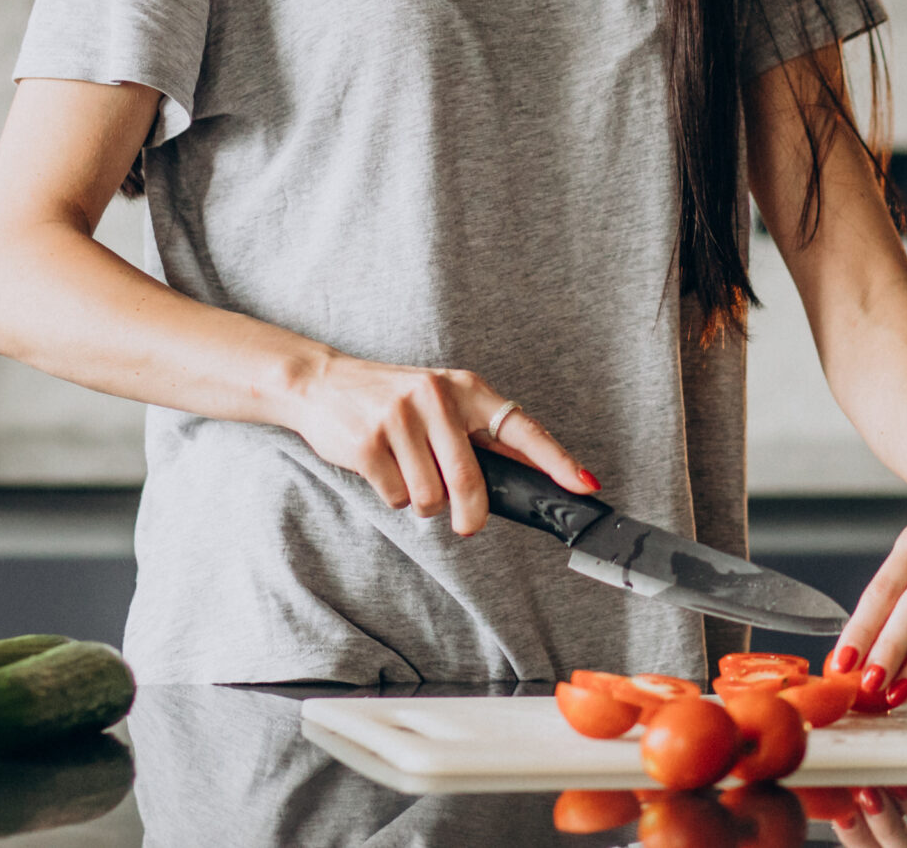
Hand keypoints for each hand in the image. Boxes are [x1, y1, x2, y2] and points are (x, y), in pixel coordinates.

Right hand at [280, 354, 596, 535]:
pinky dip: (393, 496)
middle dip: (471, 516)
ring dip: (422, 503)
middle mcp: (436, 397)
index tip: (585, 484)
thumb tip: (530, 474)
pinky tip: (382, 468)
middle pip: (471, 482)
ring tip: (406, 473)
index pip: (521, 427)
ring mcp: (400, 418)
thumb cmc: (391, 398)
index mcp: (465, 388)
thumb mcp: (440, 401)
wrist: (321, 382)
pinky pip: (397, 497)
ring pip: (431, 498)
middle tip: (466, 525)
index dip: (556, 460)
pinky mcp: (369, 442)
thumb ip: (479, 434)